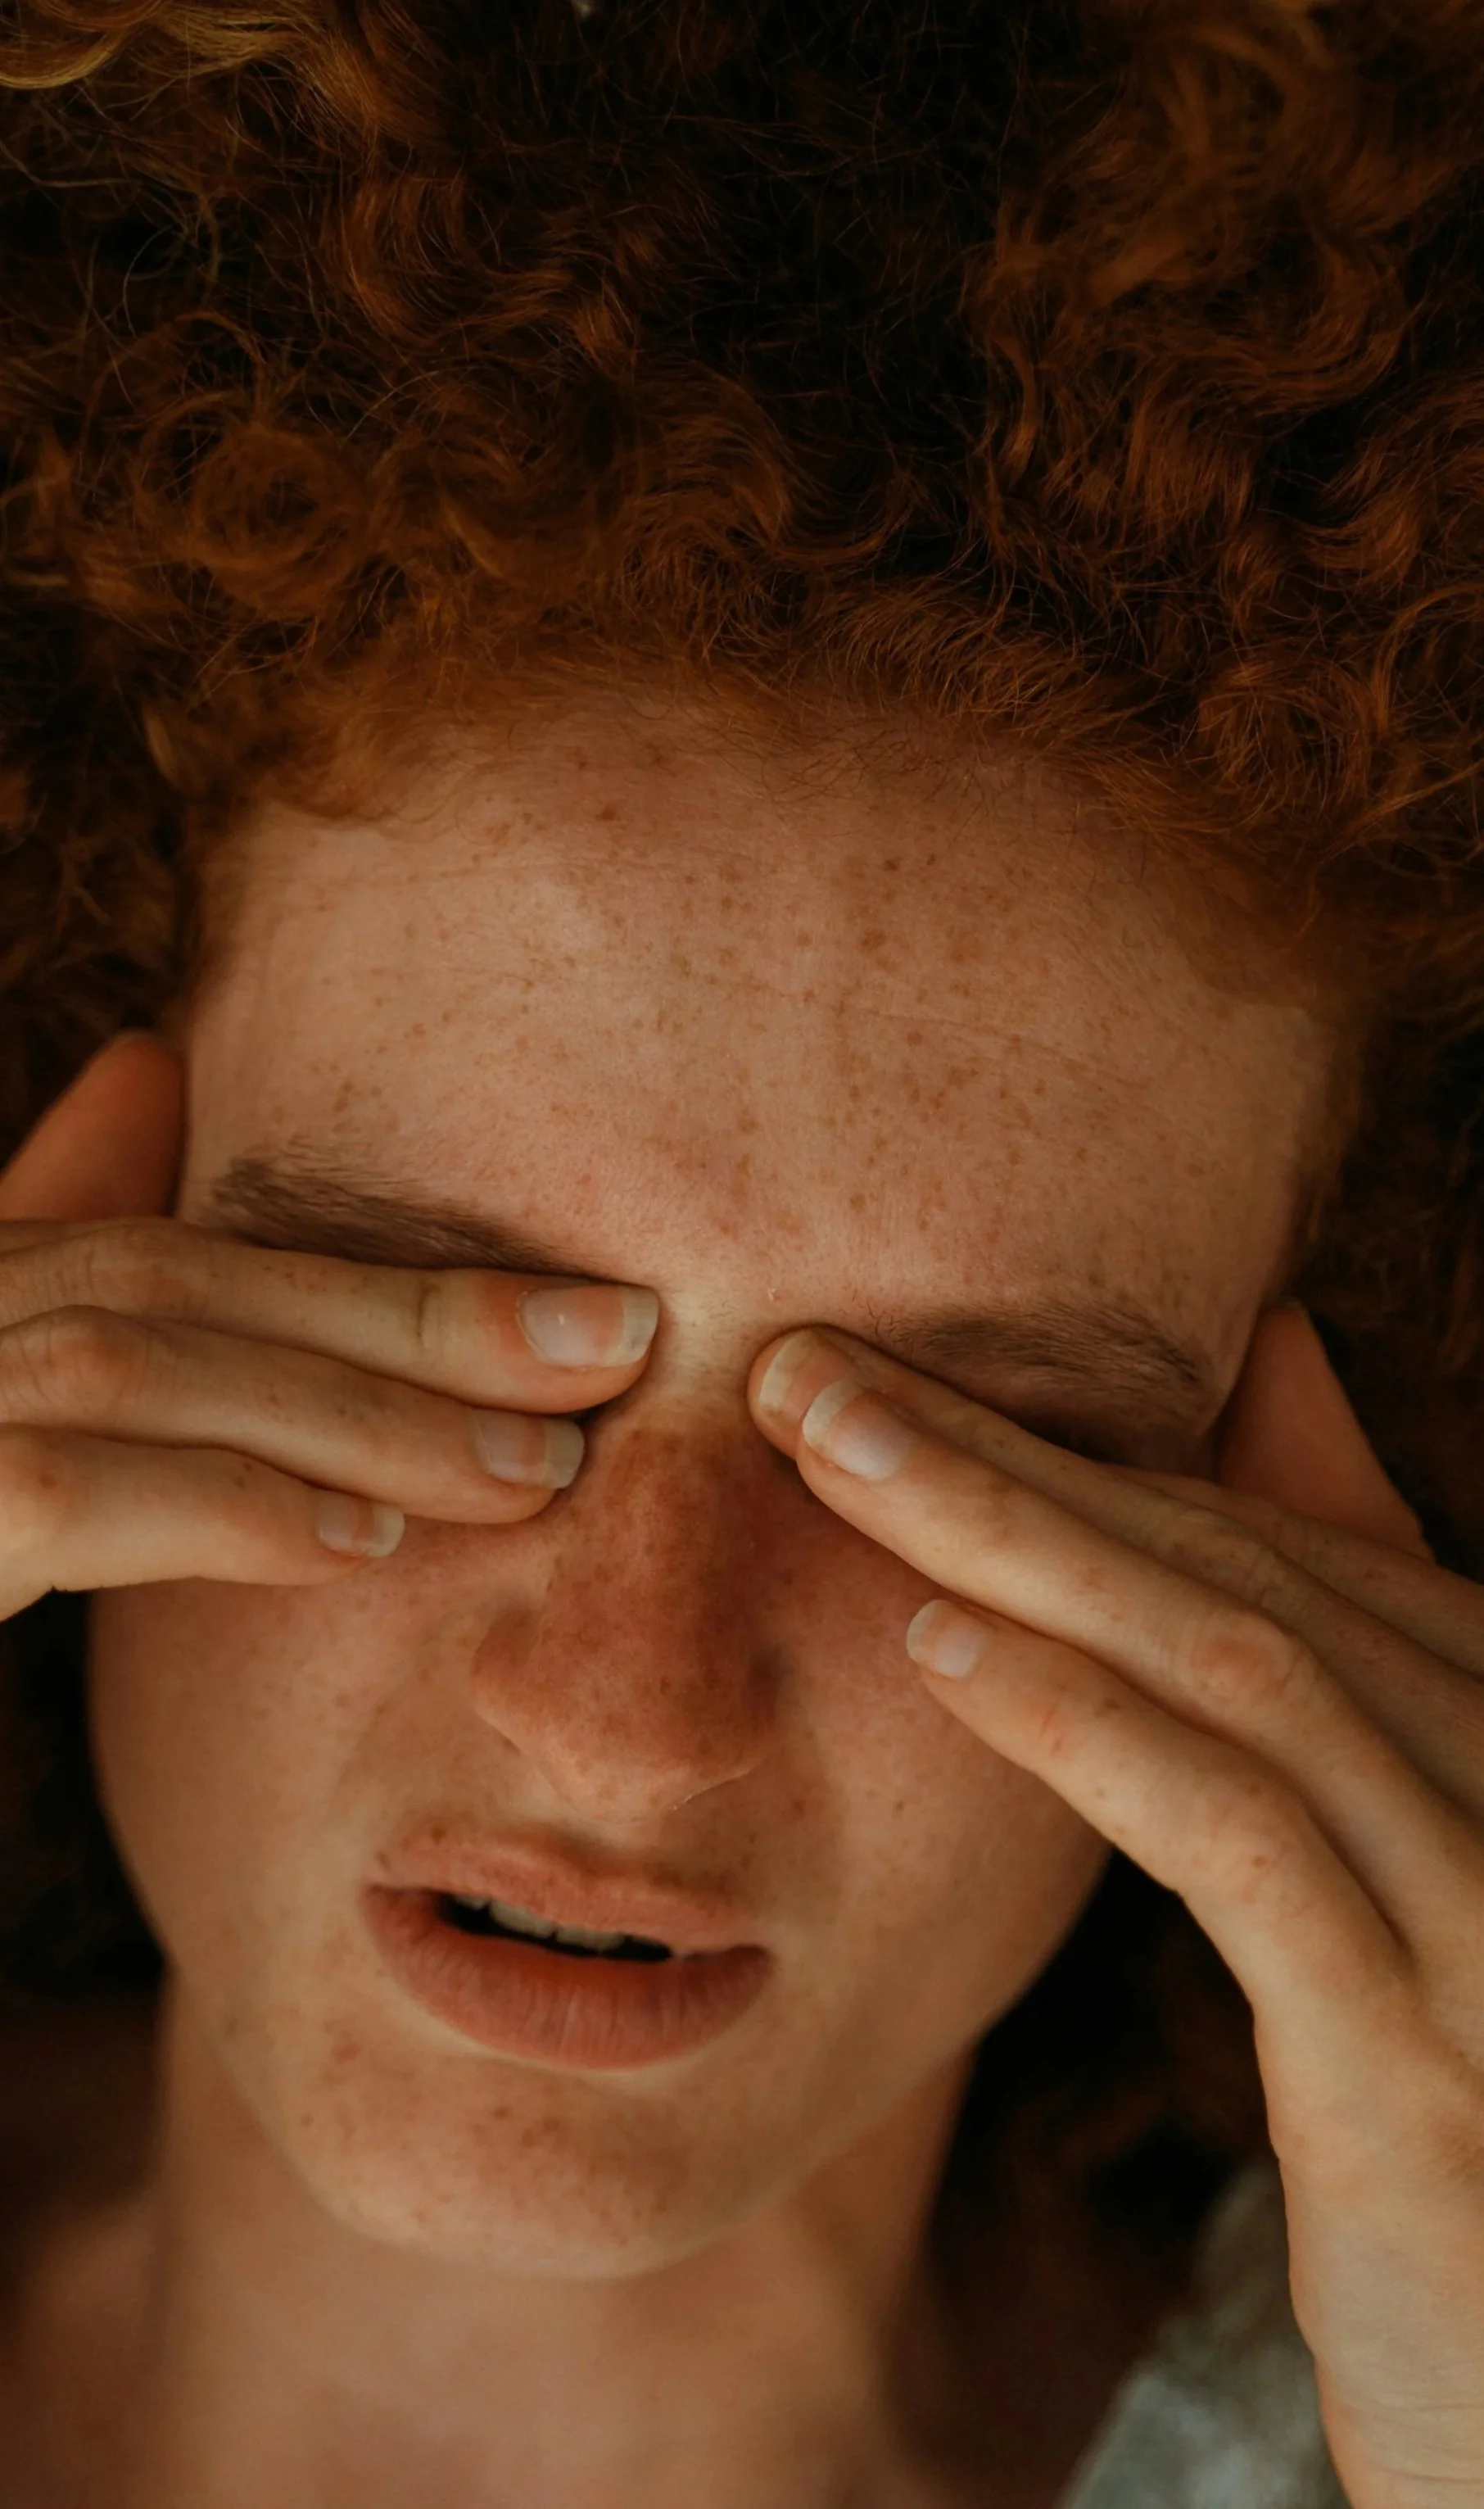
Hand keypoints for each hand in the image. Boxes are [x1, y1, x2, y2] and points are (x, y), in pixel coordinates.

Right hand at [0, 1034, 657, 1618]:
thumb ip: (66, 1242)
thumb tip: (148, 1064)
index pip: (201, 1257)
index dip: (393, 1285)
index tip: (588, 1315)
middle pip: (198, 1288)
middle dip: (421, 1324)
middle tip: (618, 1354)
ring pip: (157, 1374)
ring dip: (362, 1419)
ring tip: (531, 1470)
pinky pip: (64, 1493)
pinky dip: (222, 1507)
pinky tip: (357, 1546)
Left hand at [750, 1312, 1483, 2508]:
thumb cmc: (1458, 2097)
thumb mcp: (1396, 1857)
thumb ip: (1333, 1629)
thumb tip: (1273, 1367)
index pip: (1254, 1540)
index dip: (1057, 1444)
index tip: (872, 1381)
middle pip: (1228, 1567)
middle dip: (1004, 1457)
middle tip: (804, 1371)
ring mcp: (1482, 1904)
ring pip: (1230, 1662)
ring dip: (1013, 1545)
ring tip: (831, 1463)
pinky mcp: (1424, 2053)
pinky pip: (1241, 1838)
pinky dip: (1087, 1726)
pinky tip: (939, 1653)